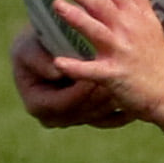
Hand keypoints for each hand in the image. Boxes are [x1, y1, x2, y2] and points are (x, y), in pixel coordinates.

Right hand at [11, 28, 134, 128]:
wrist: (52, 43)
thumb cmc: (35, 43)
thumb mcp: (29, 47)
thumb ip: (38, 59)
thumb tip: (56, 69)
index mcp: (36, 104)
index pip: (60, 105)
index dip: (76, 93)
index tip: (92, 79)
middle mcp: (55, 118)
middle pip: (83, 113)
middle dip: (98, 97)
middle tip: (117, 81)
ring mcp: (74, 120)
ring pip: (99, 116)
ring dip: (114, 100)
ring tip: (128, 84)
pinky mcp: (91, 117)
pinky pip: (111, 119)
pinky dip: (123, 108)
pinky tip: (135, 96)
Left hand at [47, 0, 163, 123]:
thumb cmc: (157, 57)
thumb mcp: (150, 21)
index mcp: (135, 16)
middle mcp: (129, 30)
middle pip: (101, 2)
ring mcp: (122, 52)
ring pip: (97, 30)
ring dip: (77, 17)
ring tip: (56, 5)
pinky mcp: (115, 76)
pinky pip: (93, 71)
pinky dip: (77, 67)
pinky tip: (58, 62)